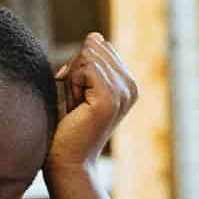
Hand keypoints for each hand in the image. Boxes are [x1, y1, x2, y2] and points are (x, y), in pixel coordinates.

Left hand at [44, 33, 137, 198]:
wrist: (66, 162)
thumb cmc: (66, 128)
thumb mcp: (78, 88)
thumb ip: (86, 62)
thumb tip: (94, 35)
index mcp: (127, 82)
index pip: (99, 45)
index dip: (78, 64)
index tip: (76, 93)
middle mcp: (132, 85)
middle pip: (94, 46)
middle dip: (75, 70)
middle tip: (75, 101)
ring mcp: (124, 92)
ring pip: (88, 56)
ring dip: (72, 79)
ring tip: (76, 106)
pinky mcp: (111, 99)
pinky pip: (84, 68)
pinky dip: (72, 84)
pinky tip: (76, 107)